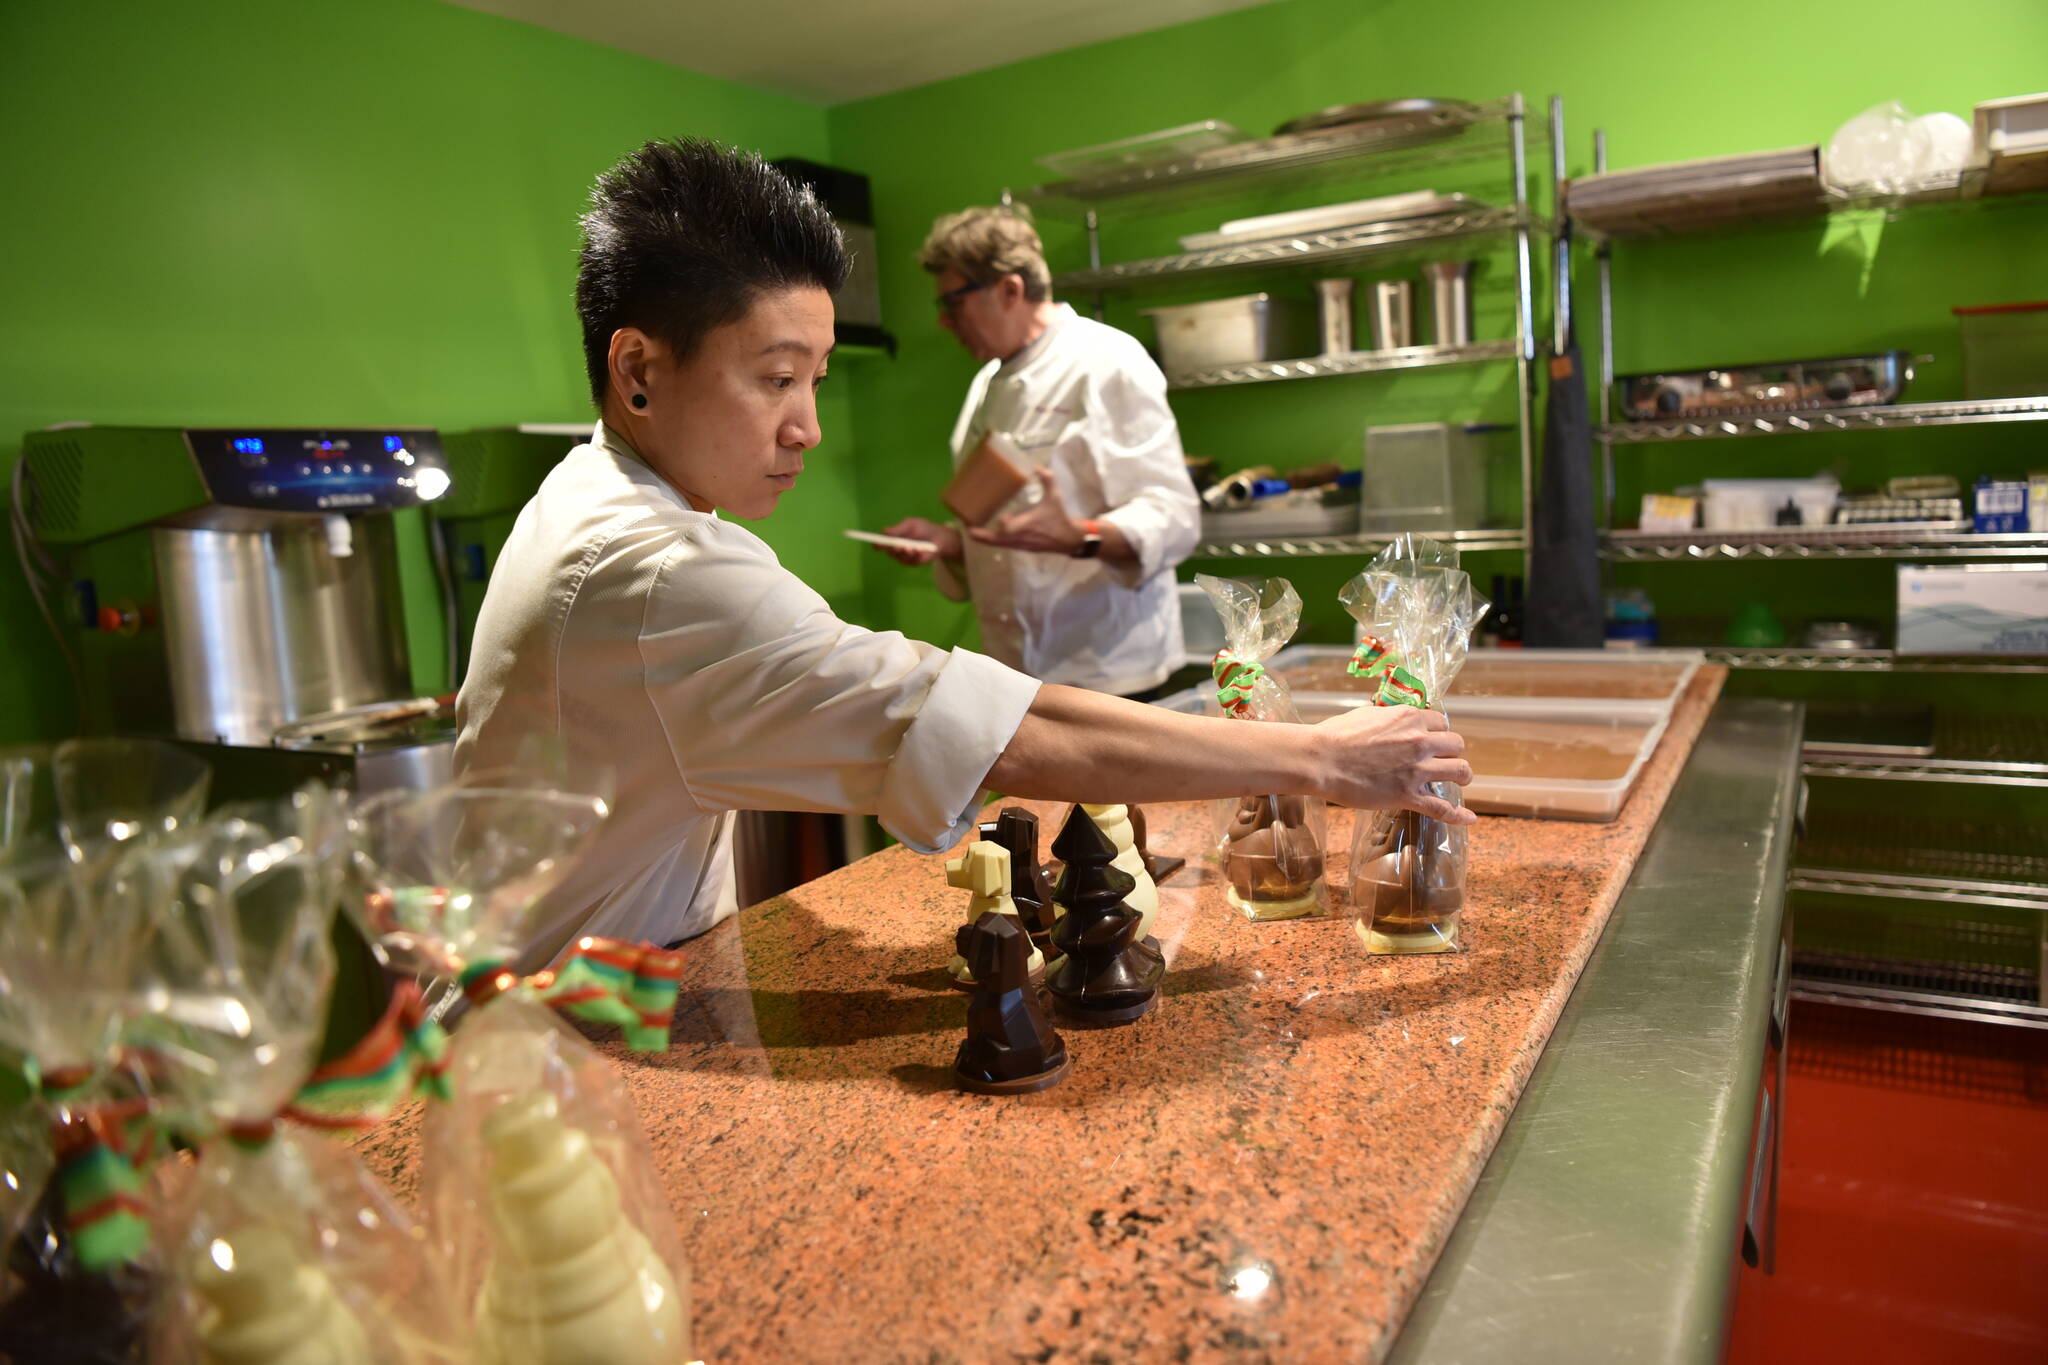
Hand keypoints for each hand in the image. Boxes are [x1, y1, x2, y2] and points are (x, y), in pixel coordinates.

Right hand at [879, 517, 961, 564]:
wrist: (940, 537)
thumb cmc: (924, 528)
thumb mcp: (911, 524)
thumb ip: (898, 528)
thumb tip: (884, 531)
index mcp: (894, 538)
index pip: (882, 543)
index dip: (877, 544)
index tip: (876, 544)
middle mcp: (897, 549)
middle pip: (889, 552)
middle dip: (892, 549)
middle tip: (897, 546)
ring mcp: (905, 557)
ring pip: (899, 557)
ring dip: (905, 552)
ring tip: (911, 547)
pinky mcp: (914, 562)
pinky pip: (911, 561)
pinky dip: (915, 556)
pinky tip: (919, 550)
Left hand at [968, 469, 1083, 554]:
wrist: (1068, 540)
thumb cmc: (1059, 517)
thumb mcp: (1055, 497)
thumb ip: (1047, 480)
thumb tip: (1036, 466)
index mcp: (1028, 524)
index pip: (1011, 528)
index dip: (1004, 524)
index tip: (1001, 517)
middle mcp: (1021, 536)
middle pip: (997, 541)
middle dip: (982, 536)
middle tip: (968, 530)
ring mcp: (1020, 544)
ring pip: (999, 545)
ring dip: (985, 539)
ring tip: (972, 532)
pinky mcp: (1021, 547)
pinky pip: (1003, 545)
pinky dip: (994, 541)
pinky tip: (986, 535)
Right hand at [1313, 705, 1476, 824]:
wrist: (1321, 759)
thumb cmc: (1336, 735)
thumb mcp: (1367, 714)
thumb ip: (1387, 717)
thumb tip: (1389, 717)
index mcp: (1409, 718)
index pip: (1442, 722)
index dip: (1438, 732)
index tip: (1433, 741)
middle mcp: (1420, 741)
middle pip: (1456, 745)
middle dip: (1451, 752)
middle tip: (1442, 760)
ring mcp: (1416, 770)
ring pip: (1460, 771)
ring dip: (1461, 776)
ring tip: (1459, 781)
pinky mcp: (1408, 795)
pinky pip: (1442, 808)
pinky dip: (1458, 815)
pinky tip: (1468, 818)